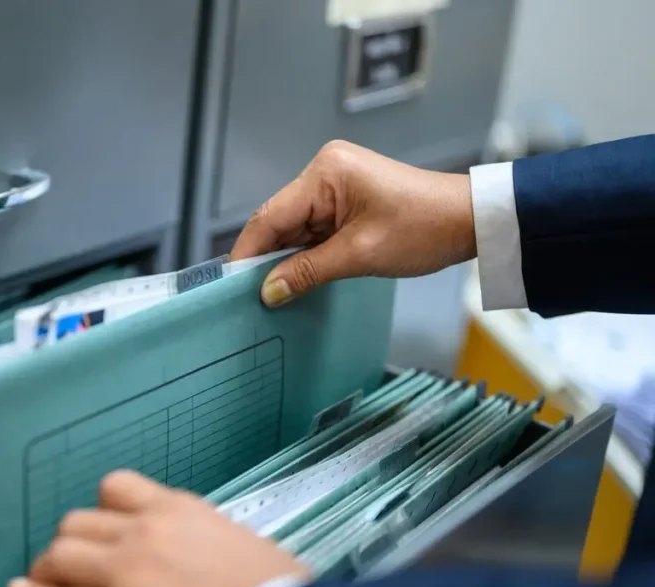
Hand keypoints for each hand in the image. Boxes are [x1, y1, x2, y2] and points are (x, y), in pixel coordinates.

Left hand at [8, 470, 310, 586]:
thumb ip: (198, 536)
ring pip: (61, 555)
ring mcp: (126, 574)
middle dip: (70, 542)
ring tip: (45, 578)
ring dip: (51, 566)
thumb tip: (188, 553)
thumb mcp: (236, 541)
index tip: (100, 526)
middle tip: (70, 560)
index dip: (101, 510)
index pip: (115, 488)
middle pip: (78, 522)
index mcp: (177, 509)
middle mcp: (145, 532)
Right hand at [230, 140, 475, 306]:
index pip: (269, 217)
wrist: (470, 220)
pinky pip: (314, 228)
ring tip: (279, 292)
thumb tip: (268, 292)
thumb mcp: (360, 255)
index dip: (248, 253)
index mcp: (325, 173)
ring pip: (295, 228)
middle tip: (254, 297)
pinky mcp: (346, 198)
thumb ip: (307, 272)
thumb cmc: (424, 228)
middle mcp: (324, 171)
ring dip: (290, 258)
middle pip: (279, 222)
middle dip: (270, 259)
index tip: (232, 285)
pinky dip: (309, 253)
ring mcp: (335, 184)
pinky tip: (302, 277)